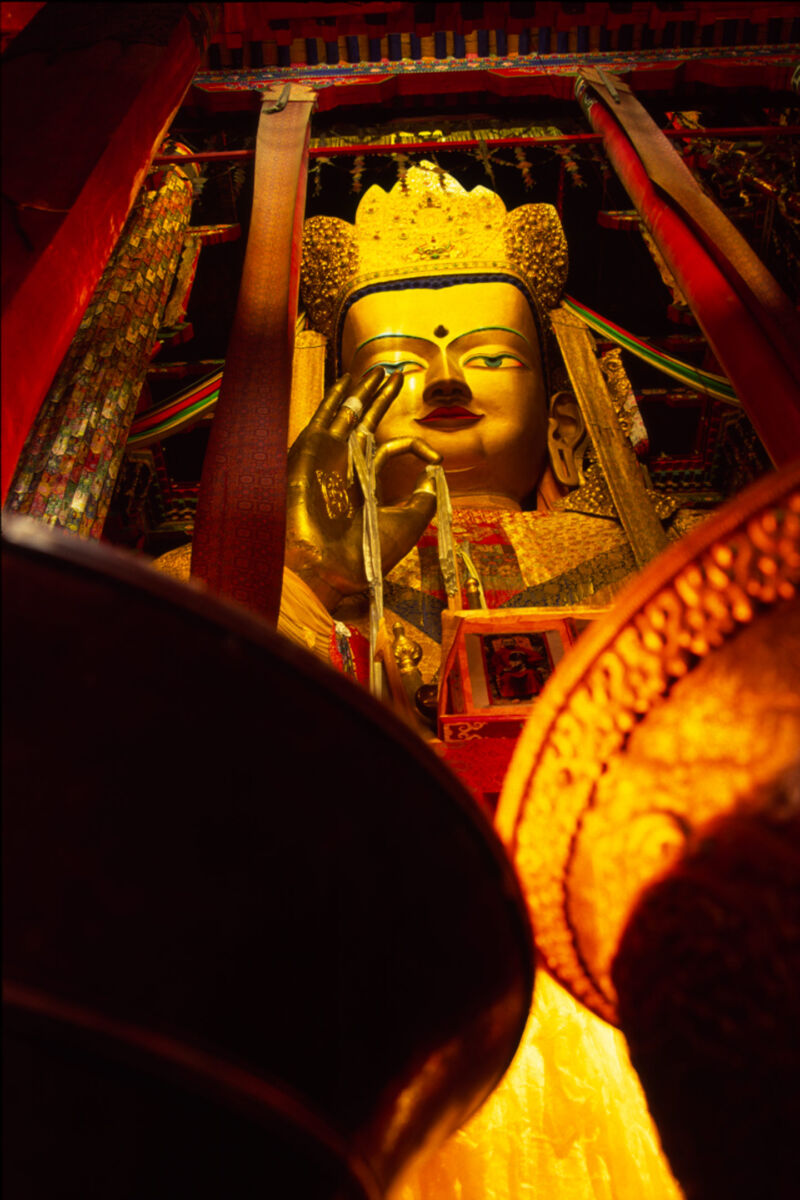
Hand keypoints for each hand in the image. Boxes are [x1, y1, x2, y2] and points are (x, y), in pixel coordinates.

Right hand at [285, 367, 441, 611]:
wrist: (324, 567)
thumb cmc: (363, 556)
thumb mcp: (406, 526)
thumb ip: (423, 501)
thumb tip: (434, 475)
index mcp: (363, 485)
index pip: (389, 450)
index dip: (416, 447)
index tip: (436, 460)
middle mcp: (343, 468)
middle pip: (364, 422)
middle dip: (381, 399)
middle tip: (397, 374)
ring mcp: (326, 459)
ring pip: (346, 414)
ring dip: (363, 391)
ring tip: (380, 369)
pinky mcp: (312, 453)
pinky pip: (324, 418)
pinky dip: (336, 398)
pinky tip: (349, 379)